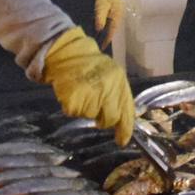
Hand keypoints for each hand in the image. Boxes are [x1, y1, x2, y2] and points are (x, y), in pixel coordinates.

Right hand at [42, 26, 134, 144]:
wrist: (68, 53)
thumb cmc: (90, 66)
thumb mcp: (110, 76)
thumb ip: (116, 95)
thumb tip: (120, 121)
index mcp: (119, 82)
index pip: (127, 111)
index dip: (125, 129)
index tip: (122, 141)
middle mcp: (108, 89)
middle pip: (109, 118)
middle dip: (103, 120)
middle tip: (96, 110)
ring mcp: (91, 94)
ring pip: (90, 115)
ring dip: (86, 109)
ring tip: (82, 92)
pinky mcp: (75, 98)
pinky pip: (74, 112)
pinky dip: (72, 107)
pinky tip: (72, 93)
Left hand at [94, 0, 121, 49]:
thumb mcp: (102, 1)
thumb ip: (100, 15)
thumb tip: (99, 29)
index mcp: (117, 12)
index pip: (112, 30)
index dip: (106, 39)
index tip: (100, 48)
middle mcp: (114, 11)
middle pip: (108, 27)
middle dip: (101, 36)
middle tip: (93, 44)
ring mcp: (108, 6)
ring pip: (103, 22)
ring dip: (97, 29)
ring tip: (89, 36)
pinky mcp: (101, 2)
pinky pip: (99, 15)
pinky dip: (94, 21)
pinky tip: (87, 23)